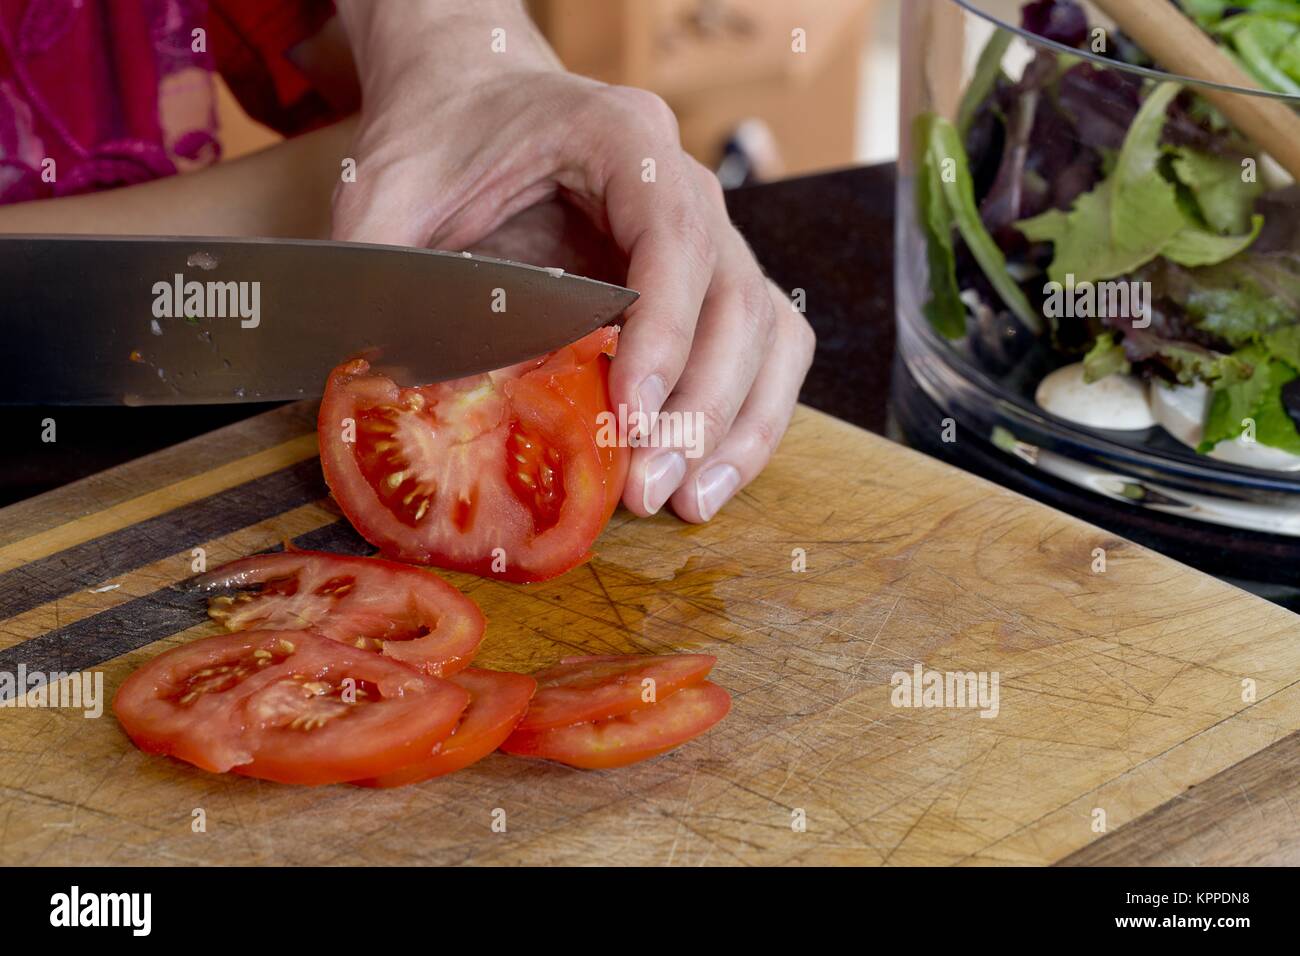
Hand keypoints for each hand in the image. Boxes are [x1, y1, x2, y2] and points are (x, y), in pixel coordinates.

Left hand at [332, 1, 814, 521]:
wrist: (475, 96)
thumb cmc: (442, 134)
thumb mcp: (390, 186)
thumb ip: (378, 267)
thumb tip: (365, 383)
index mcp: (622, 138)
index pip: (674, 237)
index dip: (663, 331)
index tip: (631, 416)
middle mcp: (685, 183)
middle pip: (736, 297)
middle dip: (700, 405)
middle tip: (650, 490)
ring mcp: (708, 232)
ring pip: (766, 330)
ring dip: (738, 424)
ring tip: (689, 501)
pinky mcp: (707, 279)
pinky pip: (765, 345)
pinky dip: (750, 413)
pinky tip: (707, 473)